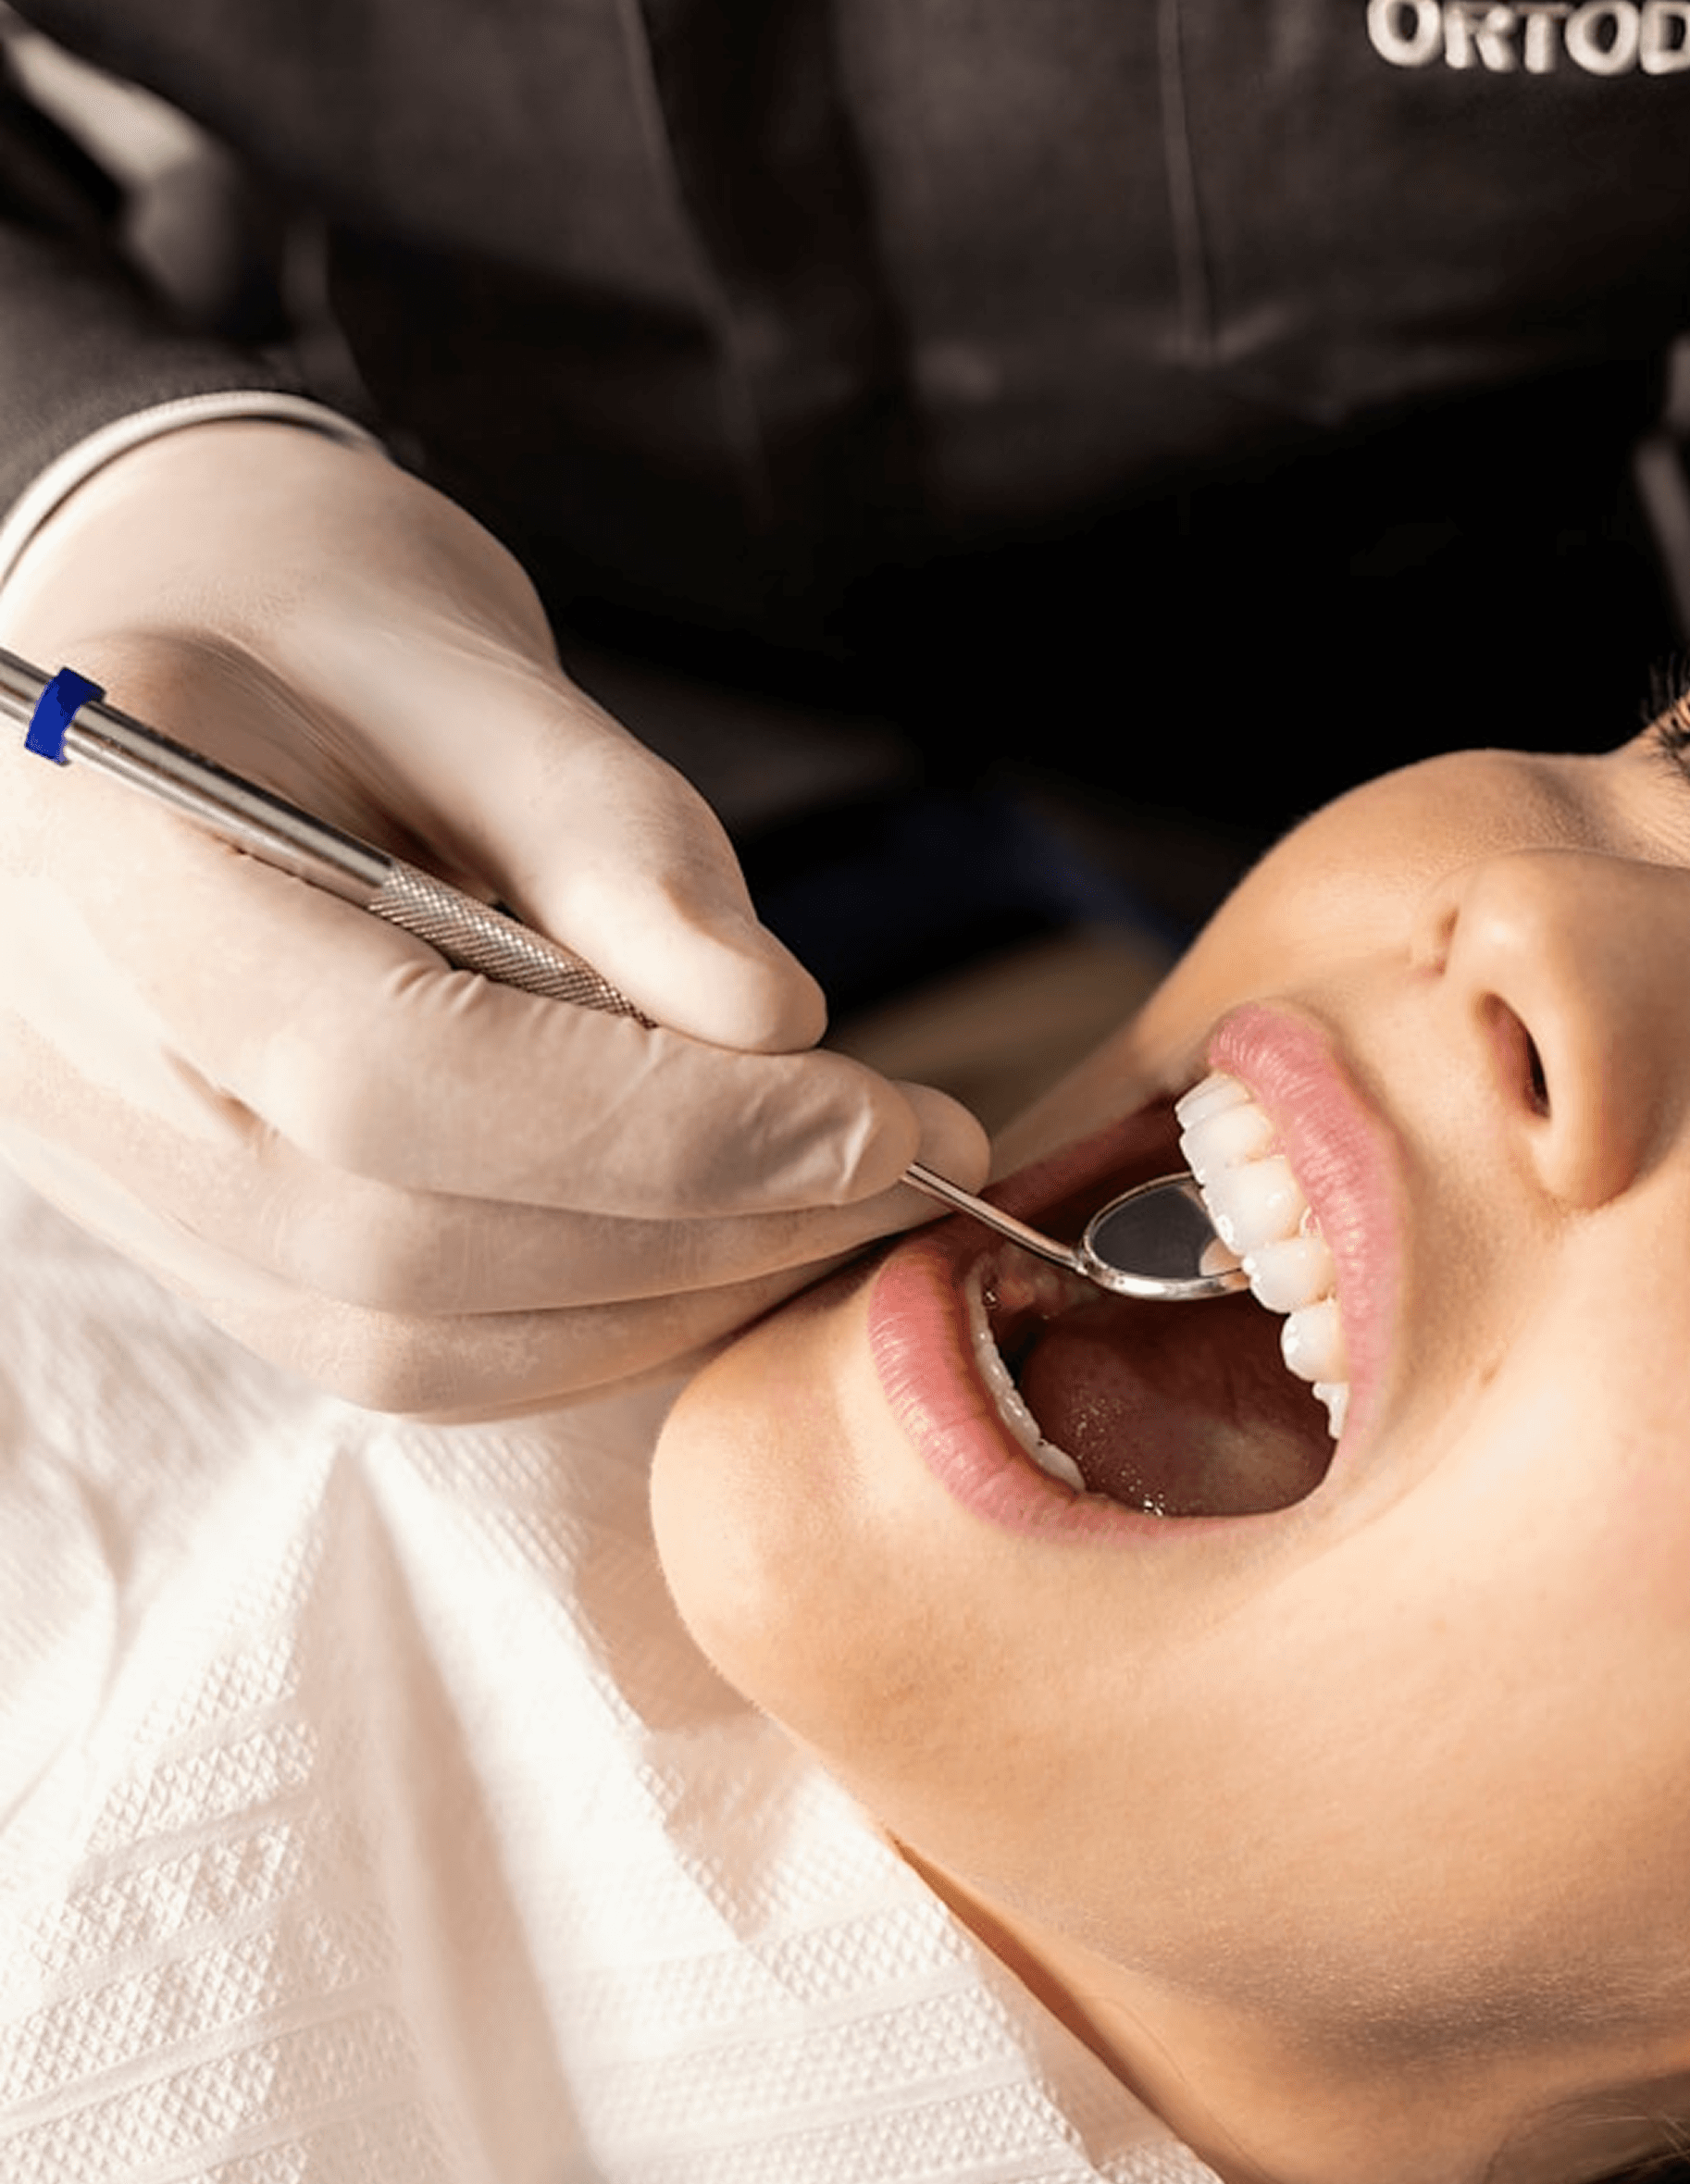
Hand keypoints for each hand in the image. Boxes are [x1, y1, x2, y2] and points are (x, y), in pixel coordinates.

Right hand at [0, 421, 987, 1414]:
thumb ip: (613, 840)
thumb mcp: (468, 671)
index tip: (879, 1117)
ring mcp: (126, 1178)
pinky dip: (596, 1322)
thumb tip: (769, 1018)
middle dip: (706, 1219)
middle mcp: (78, 1057)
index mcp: (102, 858)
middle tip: (909, 1162)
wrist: (180, 661)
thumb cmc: (321, 626)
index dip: (662, 1127)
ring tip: (838, 1200)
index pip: (392, 1072)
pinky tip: (723, 1240)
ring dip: (671, 1292)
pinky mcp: (202, 1247)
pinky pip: (412, 1352)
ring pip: (420, 1333)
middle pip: (416, 1234)